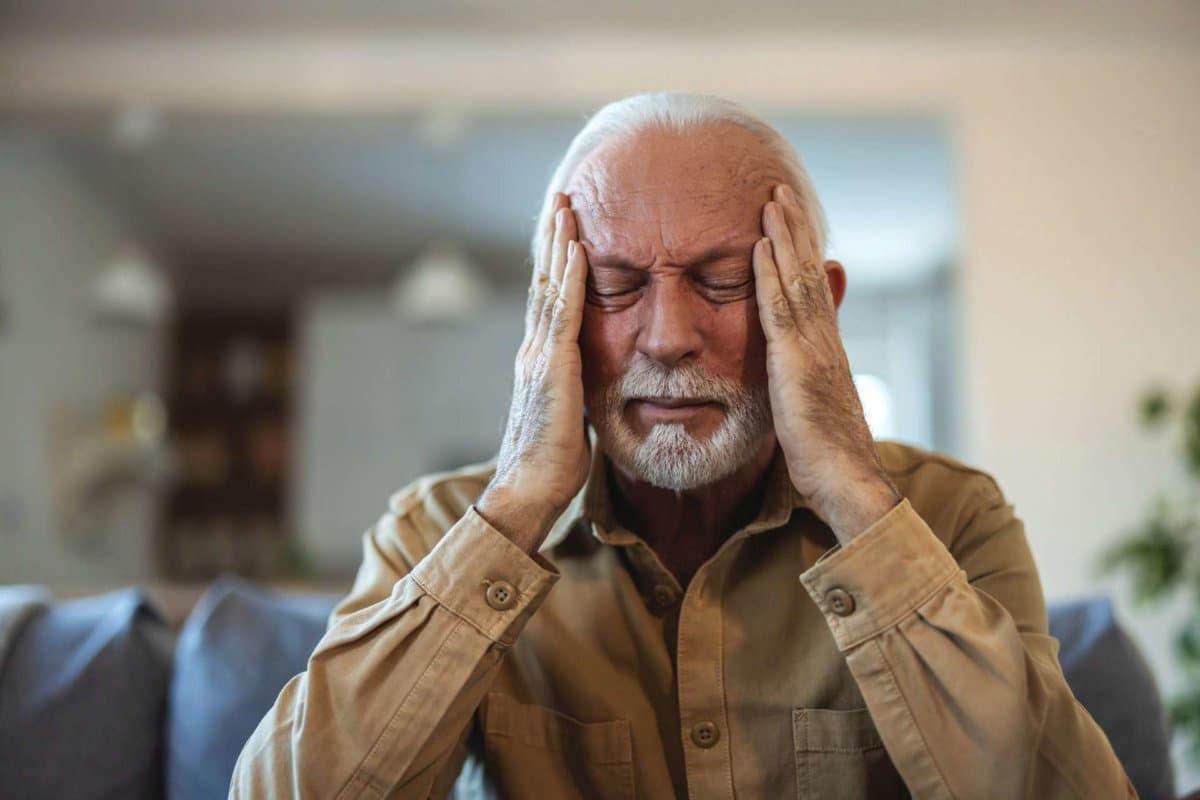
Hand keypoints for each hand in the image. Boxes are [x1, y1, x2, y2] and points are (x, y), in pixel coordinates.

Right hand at [477, 193, 590, 552]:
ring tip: (566, 205)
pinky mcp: (551, 369)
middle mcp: (533, 350)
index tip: (566, 228)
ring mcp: (538, 357)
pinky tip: (577, 249)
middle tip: (561, 197)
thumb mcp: (571, 415)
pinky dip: (569, 278)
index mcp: (539, 360)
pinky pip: (563, 313)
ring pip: (548, 287)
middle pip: (543, 281)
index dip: (555, 261)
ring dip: (558, 243)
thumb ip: (578, 389)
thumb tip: (595, 380)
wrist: (528, 492)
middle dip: (553, 237)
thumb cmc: (551, 465)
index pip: (548, 299)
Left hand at [753, 184, 900, 543]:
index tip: (786, 217)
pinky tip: (760, 245)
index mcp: (824, 348)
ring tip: (771, 198)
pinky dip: (771, 274)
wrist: (846, 482)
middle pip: (807, 272)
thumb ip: (799, 379)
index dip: (799, 250)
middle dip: (794, 228)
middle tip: (779, 189)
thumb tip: (789, 365)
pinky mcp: (798, 364)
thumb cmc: (825, 456)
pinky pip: (781, 309)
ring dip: (784, 235)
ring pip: (797, 279)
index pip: (809, 287)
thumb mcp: (809, 407)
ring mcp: (814, 348)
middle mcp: (824, 339)